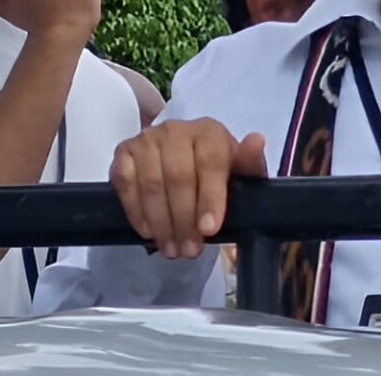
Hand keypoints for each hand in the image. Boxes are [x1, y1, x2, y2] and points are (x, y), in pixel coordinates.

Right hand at [111, 118, 267, 259]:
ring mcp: (146, 139)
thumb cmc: (219, 176)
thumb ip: (250, 164)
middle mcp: (175, 129)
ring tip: (171, 248)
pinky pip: (124, 182)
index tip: (209, 230)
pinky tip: (147, 231)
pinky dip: (135, 210)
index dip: (209, 198)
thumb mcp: (241, 175)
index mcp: (209, 132)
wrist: (188, 169)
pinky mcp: (124, 152)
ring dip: (160, 221)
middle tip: (189, 250)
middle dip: (183, 219)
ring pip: (150, 183)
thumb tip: (256, 141)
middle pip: (177, 176)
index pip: (209, 162)